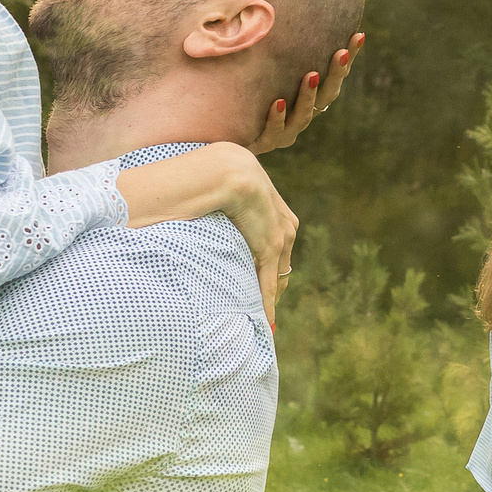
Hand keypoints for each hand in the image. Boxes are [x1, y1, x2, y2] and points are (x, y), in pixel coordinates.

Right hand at [116, 144, 298, 324]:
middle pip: (282, 265)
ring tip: (258, 320)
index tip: (258, 286)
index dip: (269, 268)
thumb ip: (226, 212)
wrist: (222, 171)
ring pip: (276, 277)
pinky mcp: (271, 247)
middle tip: (258, 311)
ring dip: (266, 299)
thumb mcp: (224, 198)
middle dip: (271, 288)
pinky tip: (265, 321)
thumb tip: (206, 220)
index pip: (277, 245)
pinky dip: (266, 303)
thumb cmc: (211, 179)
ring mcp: (280, 235)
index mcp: (274, 208)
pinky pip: (269, 282)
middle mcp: (285, 223)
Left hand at [248, 33, 364, 153]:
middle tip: (341, 52)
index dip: (348, 58)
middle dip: (336, 73)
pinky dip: (276, 118)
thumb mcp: (253, 62)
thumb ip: (261, 39)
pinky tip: (276, 102)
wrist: (215, 135)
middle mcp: (300, 114)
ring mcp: (283, 132)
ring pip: (304, 115)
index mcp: (305, 96)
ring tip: (310, 75)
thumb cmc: (238, 90)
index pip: (334, 75)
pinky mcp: (262, 143)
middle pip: (327, 95)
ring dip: (308, 94)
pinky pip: (272, 132)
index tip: (359, 35)